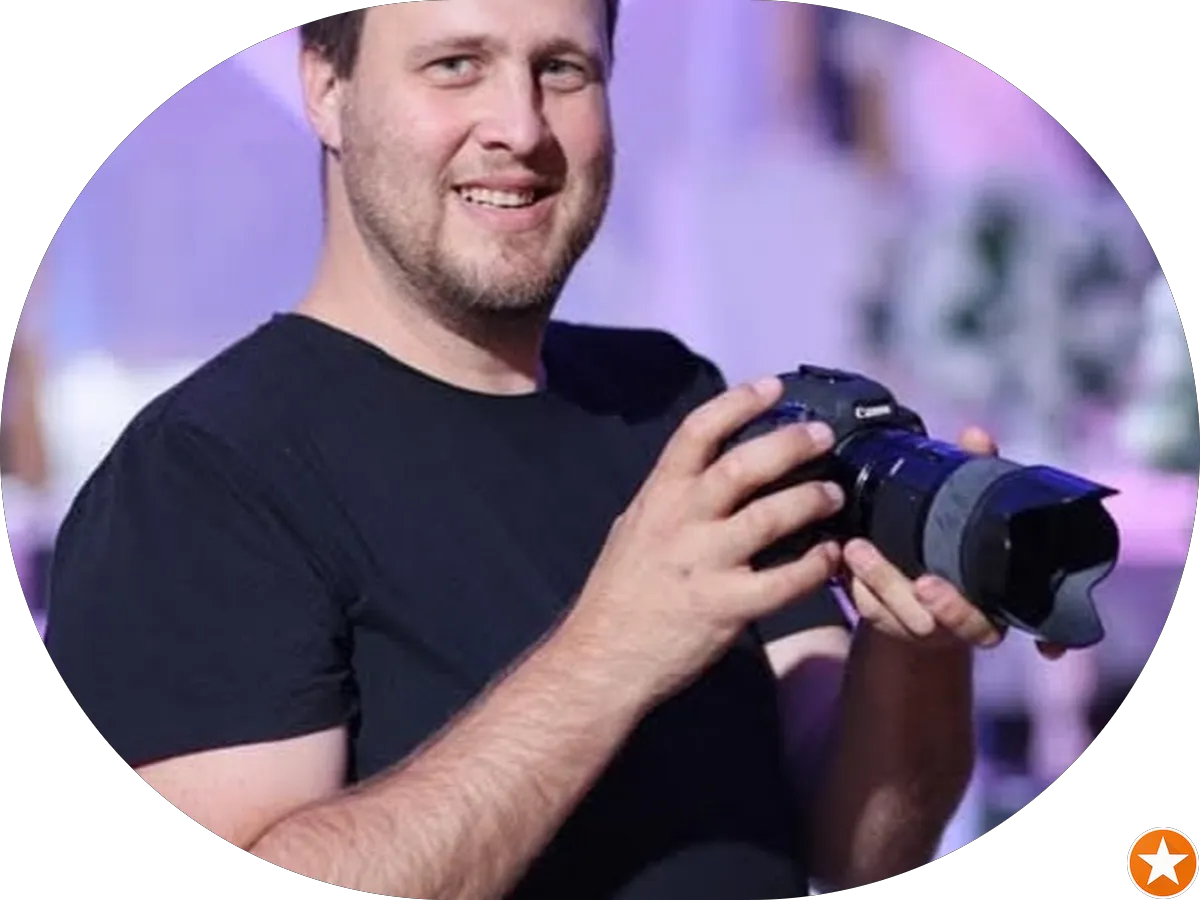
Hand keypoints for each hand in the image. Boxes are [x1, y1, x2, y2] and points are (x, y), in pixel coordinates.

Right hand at [565, 378, 844, 701]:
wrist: (601, 660)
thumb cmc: (619, 596)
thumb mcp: (634, 529)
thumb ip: (670, 498)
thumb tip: (704, 470)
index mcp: (657, 497)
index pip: (698, 432)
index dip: (739, 402)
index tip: (773, 386)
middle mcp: (679, 522)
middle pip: (742, 466)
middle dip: (789, 444)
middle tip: (823, 436)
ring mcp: (703, 565)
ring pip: (769, 518)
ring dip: (811, 499)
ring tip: (834, 493)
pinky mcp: (725, 608)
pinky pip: (783, 581)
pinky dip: (815, 565)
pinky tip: (832, 556)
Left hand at [839, 426, 1066, 660]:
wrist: (943, 597)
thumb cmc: (962, 550)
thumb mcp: (973, 515)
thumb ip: (977, 477)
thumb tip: (976, 437)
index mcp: (986, 609)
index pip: (976, 621)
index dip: (952, 607)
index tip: (926, 583)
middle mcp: (951, 626)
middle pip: (922, 618)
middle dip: (890, 586)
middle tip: (862, 552)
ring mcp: (916, 627)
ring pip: (888, 616)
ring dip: (865, 580)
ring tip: (849, 547)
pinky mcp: (886, 621)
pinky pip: (867, 610)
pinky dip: (853, 586)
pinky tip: (839, 562)